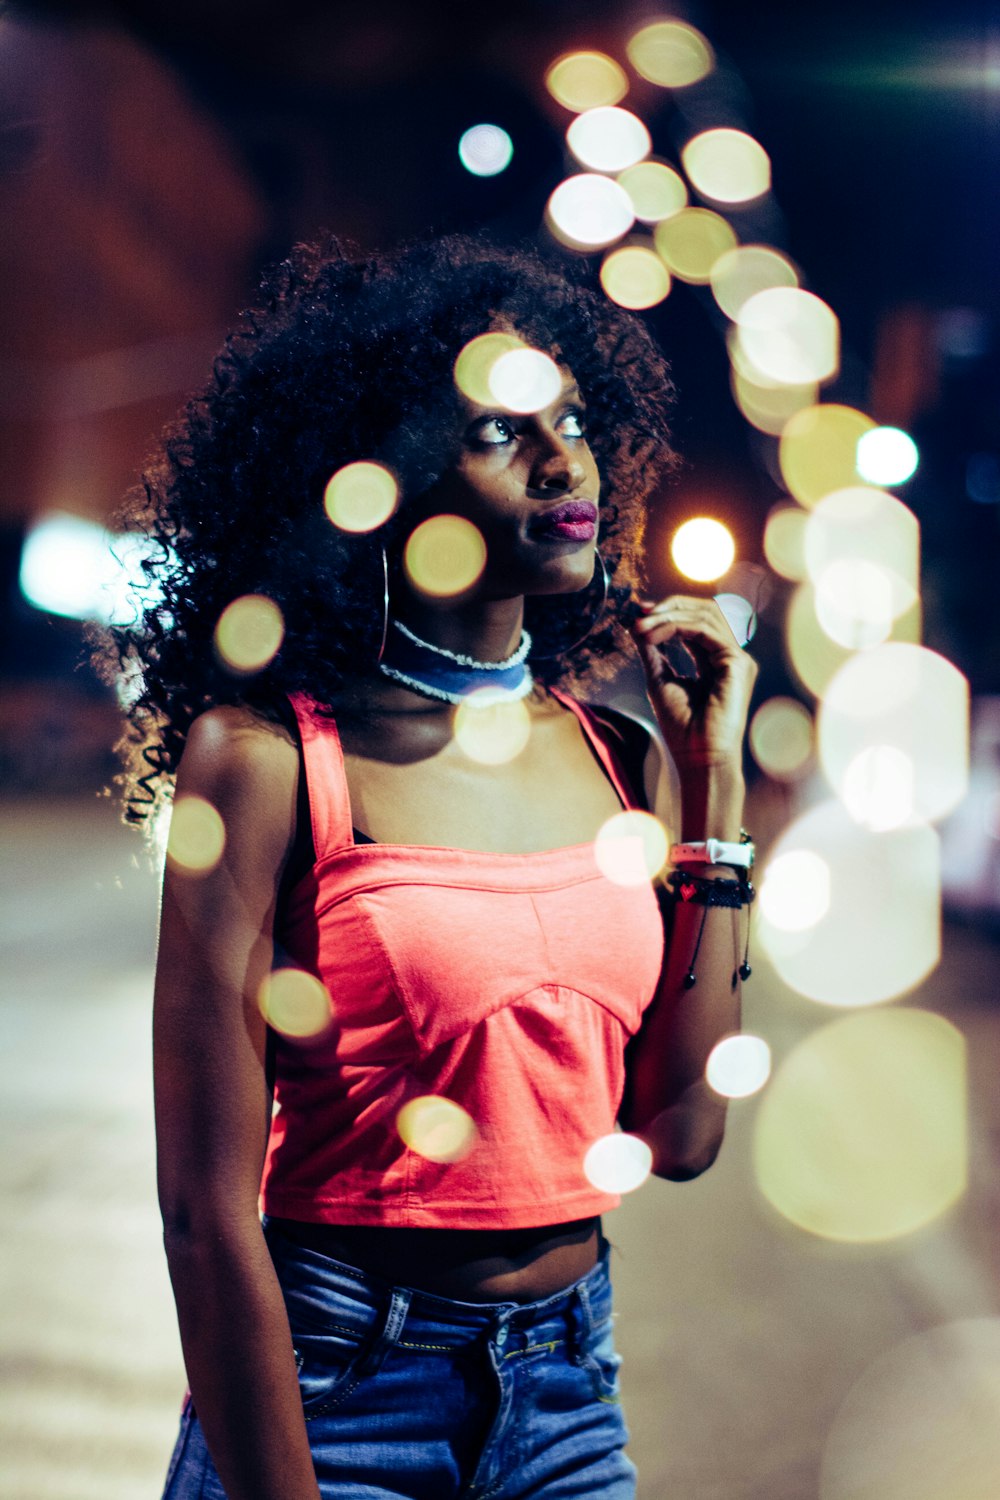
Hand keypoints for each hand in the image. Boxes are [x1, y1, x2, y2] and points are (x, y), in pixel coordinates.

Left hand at [631, 596, 756, 768]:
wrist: (698, 757)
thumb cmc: (682, 728)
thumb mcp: (660, 680)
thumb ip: (653, 650)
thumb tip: (637, 624)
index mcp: (714, 661)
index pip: (695, 622)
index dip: (668, 612)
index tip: (637, 613)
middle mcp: (729, 657)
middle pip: (705, 611)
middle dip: (669, 607)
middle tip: (639, 612)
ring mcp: (737, 659)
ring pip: (705, 616)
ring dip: (668, 617)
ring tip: (641, 627)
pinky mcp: (737, 663)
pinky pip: (706, 630)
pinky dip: (676, 627)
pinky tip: (654, 636)